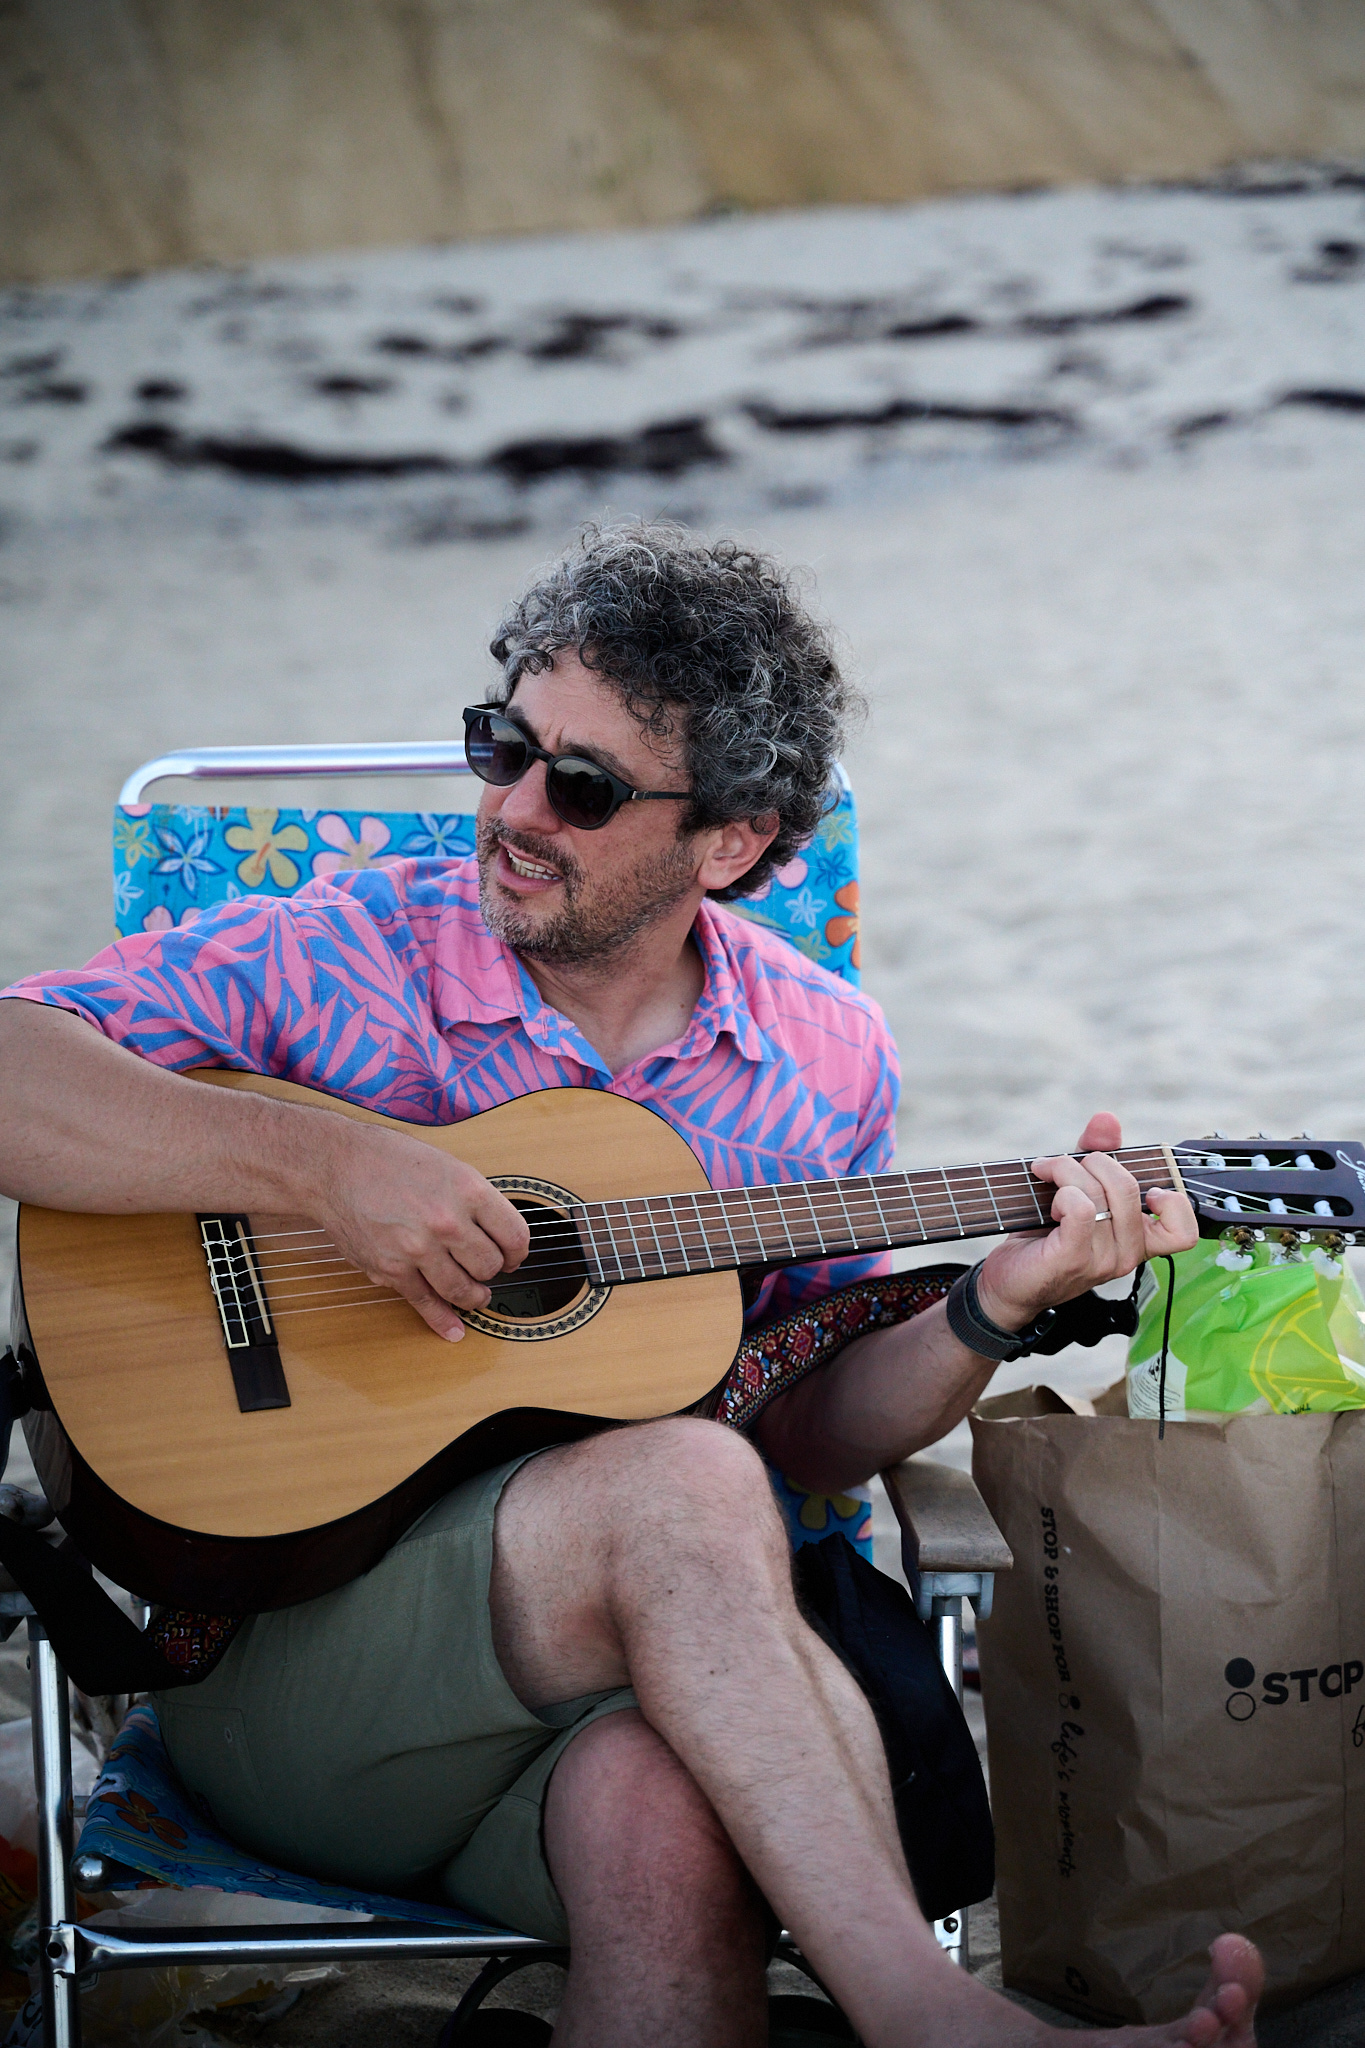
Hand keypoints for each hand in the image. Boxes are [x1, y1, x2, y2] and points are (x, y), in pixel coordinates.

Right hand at [314, 1120, 529, 1341]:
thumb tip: (497, 1234)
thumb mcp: (447, 1165)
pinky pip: (425, 1303)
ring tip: (476, 1295)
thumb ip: (474, 1201)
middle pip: (490, 1266)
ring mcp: (419, 1249)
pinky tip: (454, 1330)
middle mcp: (447, 1221)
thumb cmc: (390, 1159)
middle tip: (488, 1270)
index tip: (512, 1257)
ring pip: (463, 1290)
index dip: (517, 1252)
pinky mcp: (392, 1269)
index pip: (515, 1236)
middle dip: (493, 1272)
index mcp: (468, 1190)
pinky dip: (443, 1321)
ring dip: (474, 1297)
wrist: (336, 1165)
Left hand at [974, 1111, 1196, 1332]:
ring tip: (1047, 1176)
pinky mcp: (1073, 1259)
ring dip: (1066, 1171)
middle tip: (1065, 1164)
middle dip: (1093, 1160)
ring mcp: (1103, 1261)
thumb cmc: (1046, 1235)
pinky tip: (1050, 1202)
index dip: (1173, 1203)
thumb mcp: (1077, 1190)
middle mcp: (1127, 1254)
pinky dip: (1062, 1192)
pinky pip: (1080, 1208)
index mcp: (1138, 1241)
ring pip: (1098, 1193)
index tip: (1144, 1189)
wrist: (1011, 1280)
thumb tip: (1107, 1119)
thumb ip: (1097, 1155)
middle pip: (1128, 1188)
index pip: (1184, 1232)